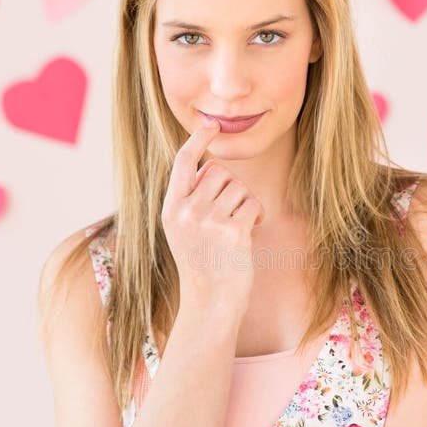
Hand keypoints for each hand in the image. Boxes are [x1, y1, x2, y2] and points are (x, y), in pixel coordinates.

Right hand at [161, 118, 265, 315]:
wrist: (210, 303)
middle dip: (232, 188)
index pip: (183, 162)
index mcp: (170, 209)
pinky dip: (255, 216)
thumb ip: (191, 199)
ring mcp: (208, 222)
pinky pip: (253, 203)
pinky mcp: (232, 231)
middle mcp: (185, 212)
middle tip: (229, 214)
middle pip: (219, 171)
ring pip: (239, 186)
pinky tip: (248, 234)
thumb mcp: (184, 230)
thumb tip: (212, 167)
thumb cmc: (203, 264)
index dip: (198, 139)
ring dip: (245, 203)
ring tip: (237, 227)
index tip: (211, 124)